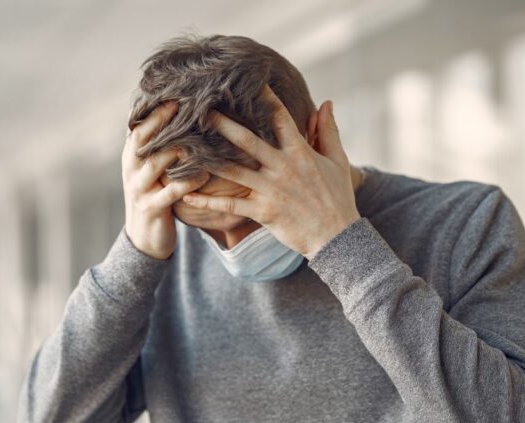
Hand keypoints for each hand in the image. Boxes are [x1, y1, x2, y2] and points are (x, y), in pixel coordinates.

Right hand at [122, 100, 209, 259]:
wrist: (144, 238)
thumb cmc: (154, 197)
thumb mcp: (149, 172)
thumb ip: (157, 148)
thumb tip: (173, 116)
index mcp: (131, 158)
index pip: (139, 128)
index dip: (155, 111)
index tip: (175, 95)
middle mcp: (131, 170)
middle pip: (144, 140)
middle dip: (163, 122)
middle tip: (185, 106)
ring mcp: (140, 190)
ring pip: (157, 163)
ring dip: (178, 149)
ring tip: (199, 136)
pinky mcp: (152, 208)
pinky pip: (172, 192)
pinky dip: (188, 182)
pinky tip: (205, 173)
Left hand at [181, 84, 360, 259]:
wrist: (337, 237)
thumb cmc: (338, 197)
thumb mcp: (337, 161)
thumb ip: (329, 131)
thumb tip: (326, 102)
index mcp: (300, 152)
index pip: (280, 118)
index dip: (264, 99)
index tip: (248, 83)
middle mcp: (282, 168)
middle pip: (248, 141)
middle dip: (224, 124)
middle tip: (202, 109)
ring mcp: (271, 191)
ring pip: (233, 171)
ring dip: (208, 159)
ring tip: (186, 148)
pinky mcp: (262, 212)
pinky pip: (230, 205)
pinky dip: (207, 201)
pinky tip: (187, 195)